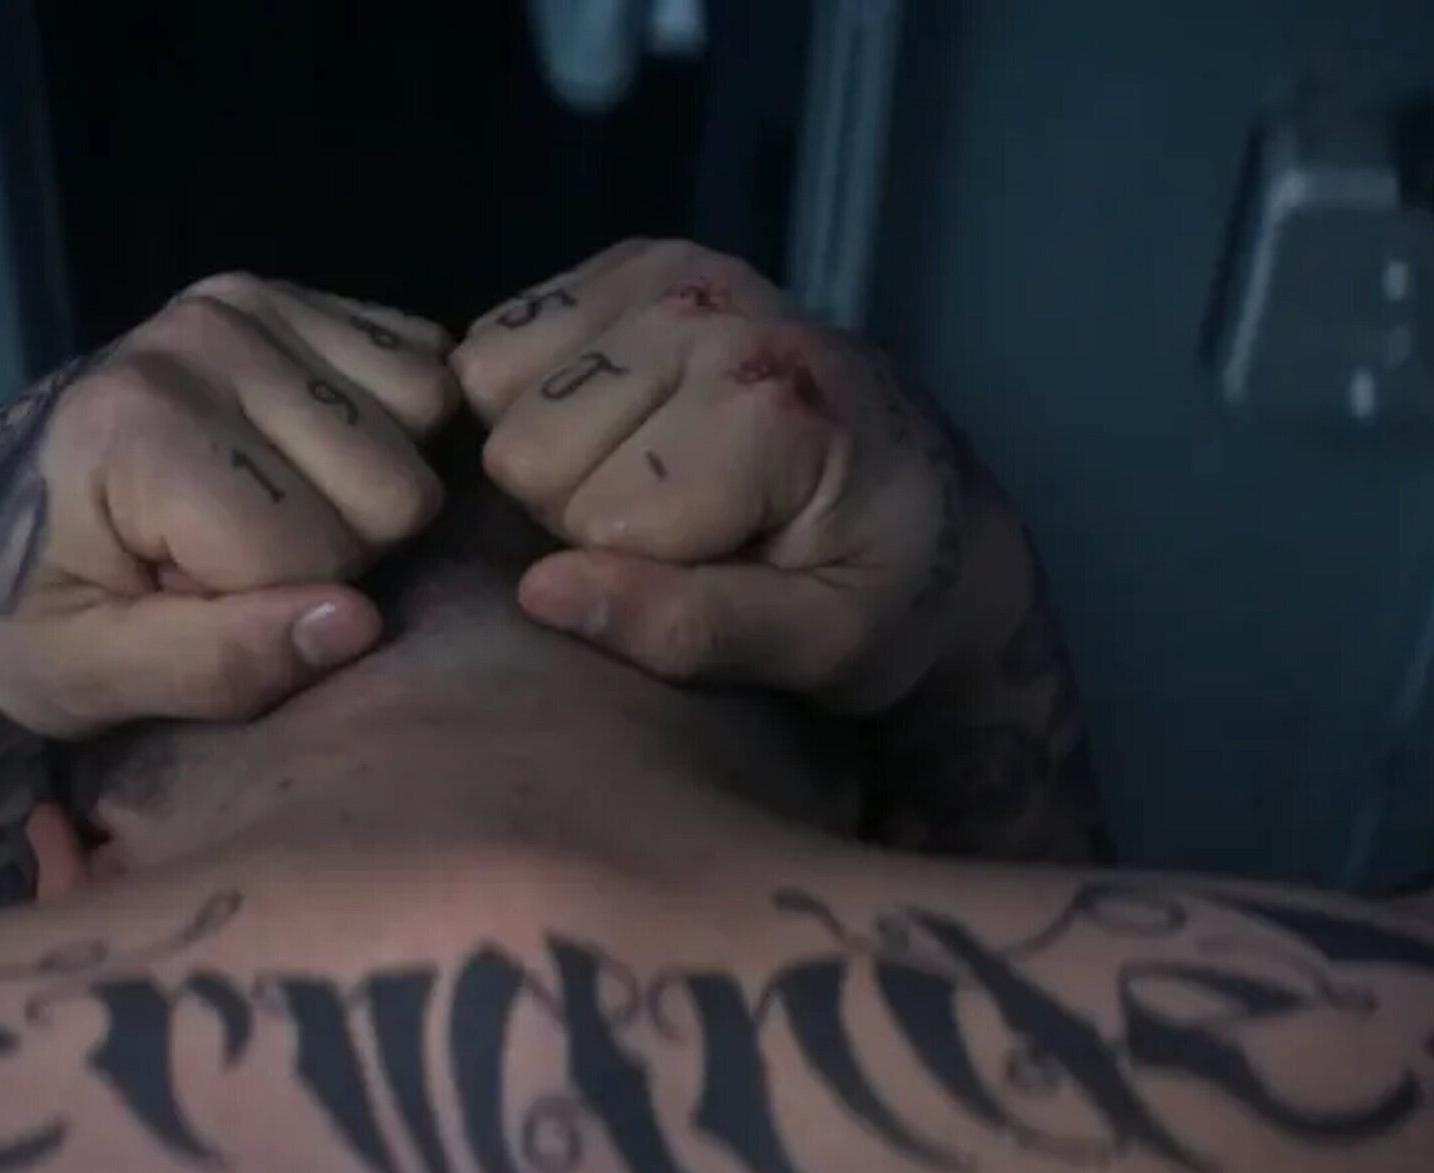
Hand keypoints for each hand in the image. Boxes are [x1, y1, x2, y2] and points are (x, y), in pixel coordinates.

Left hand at [0, 274, 455, 736]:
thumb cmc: (33, 622)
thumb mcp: (98, 676)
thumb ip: (222, 663)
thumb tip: (360, 621)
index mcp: (136, 428)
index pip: (314, 554)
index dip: (274, 608)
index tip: (188, 599)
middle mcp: (198, 340)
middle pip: (391, 488)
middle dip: (335, 549)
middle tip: (231, 556)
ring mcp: (246, 305)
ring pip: (423, 416)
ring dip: (363, 487)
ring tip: (262, 504)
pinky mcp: (286, 295)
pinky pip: (421, 364)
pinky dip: (390, 423)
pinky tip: (307, 455)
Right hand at [452, 238, 1013, 713]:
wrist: (937, 501)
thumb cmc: (885, 593)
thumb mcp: (818, 648)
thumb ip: (687, 628)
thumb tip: (538, 592)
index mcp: (772, 408)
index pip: (587, 515)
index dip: (626, 570)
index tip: (708, 569)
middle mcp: (716, 313)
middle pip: (527, 450)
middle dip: (577, 507)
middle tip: (675, 524)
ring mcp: (673, 273)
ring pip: (496, 387)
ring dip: (554, 448)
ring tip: (649, 472)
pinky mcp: (637, 262)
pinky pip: (501, 341)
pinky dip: (534, 391)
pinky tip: (616, 422)